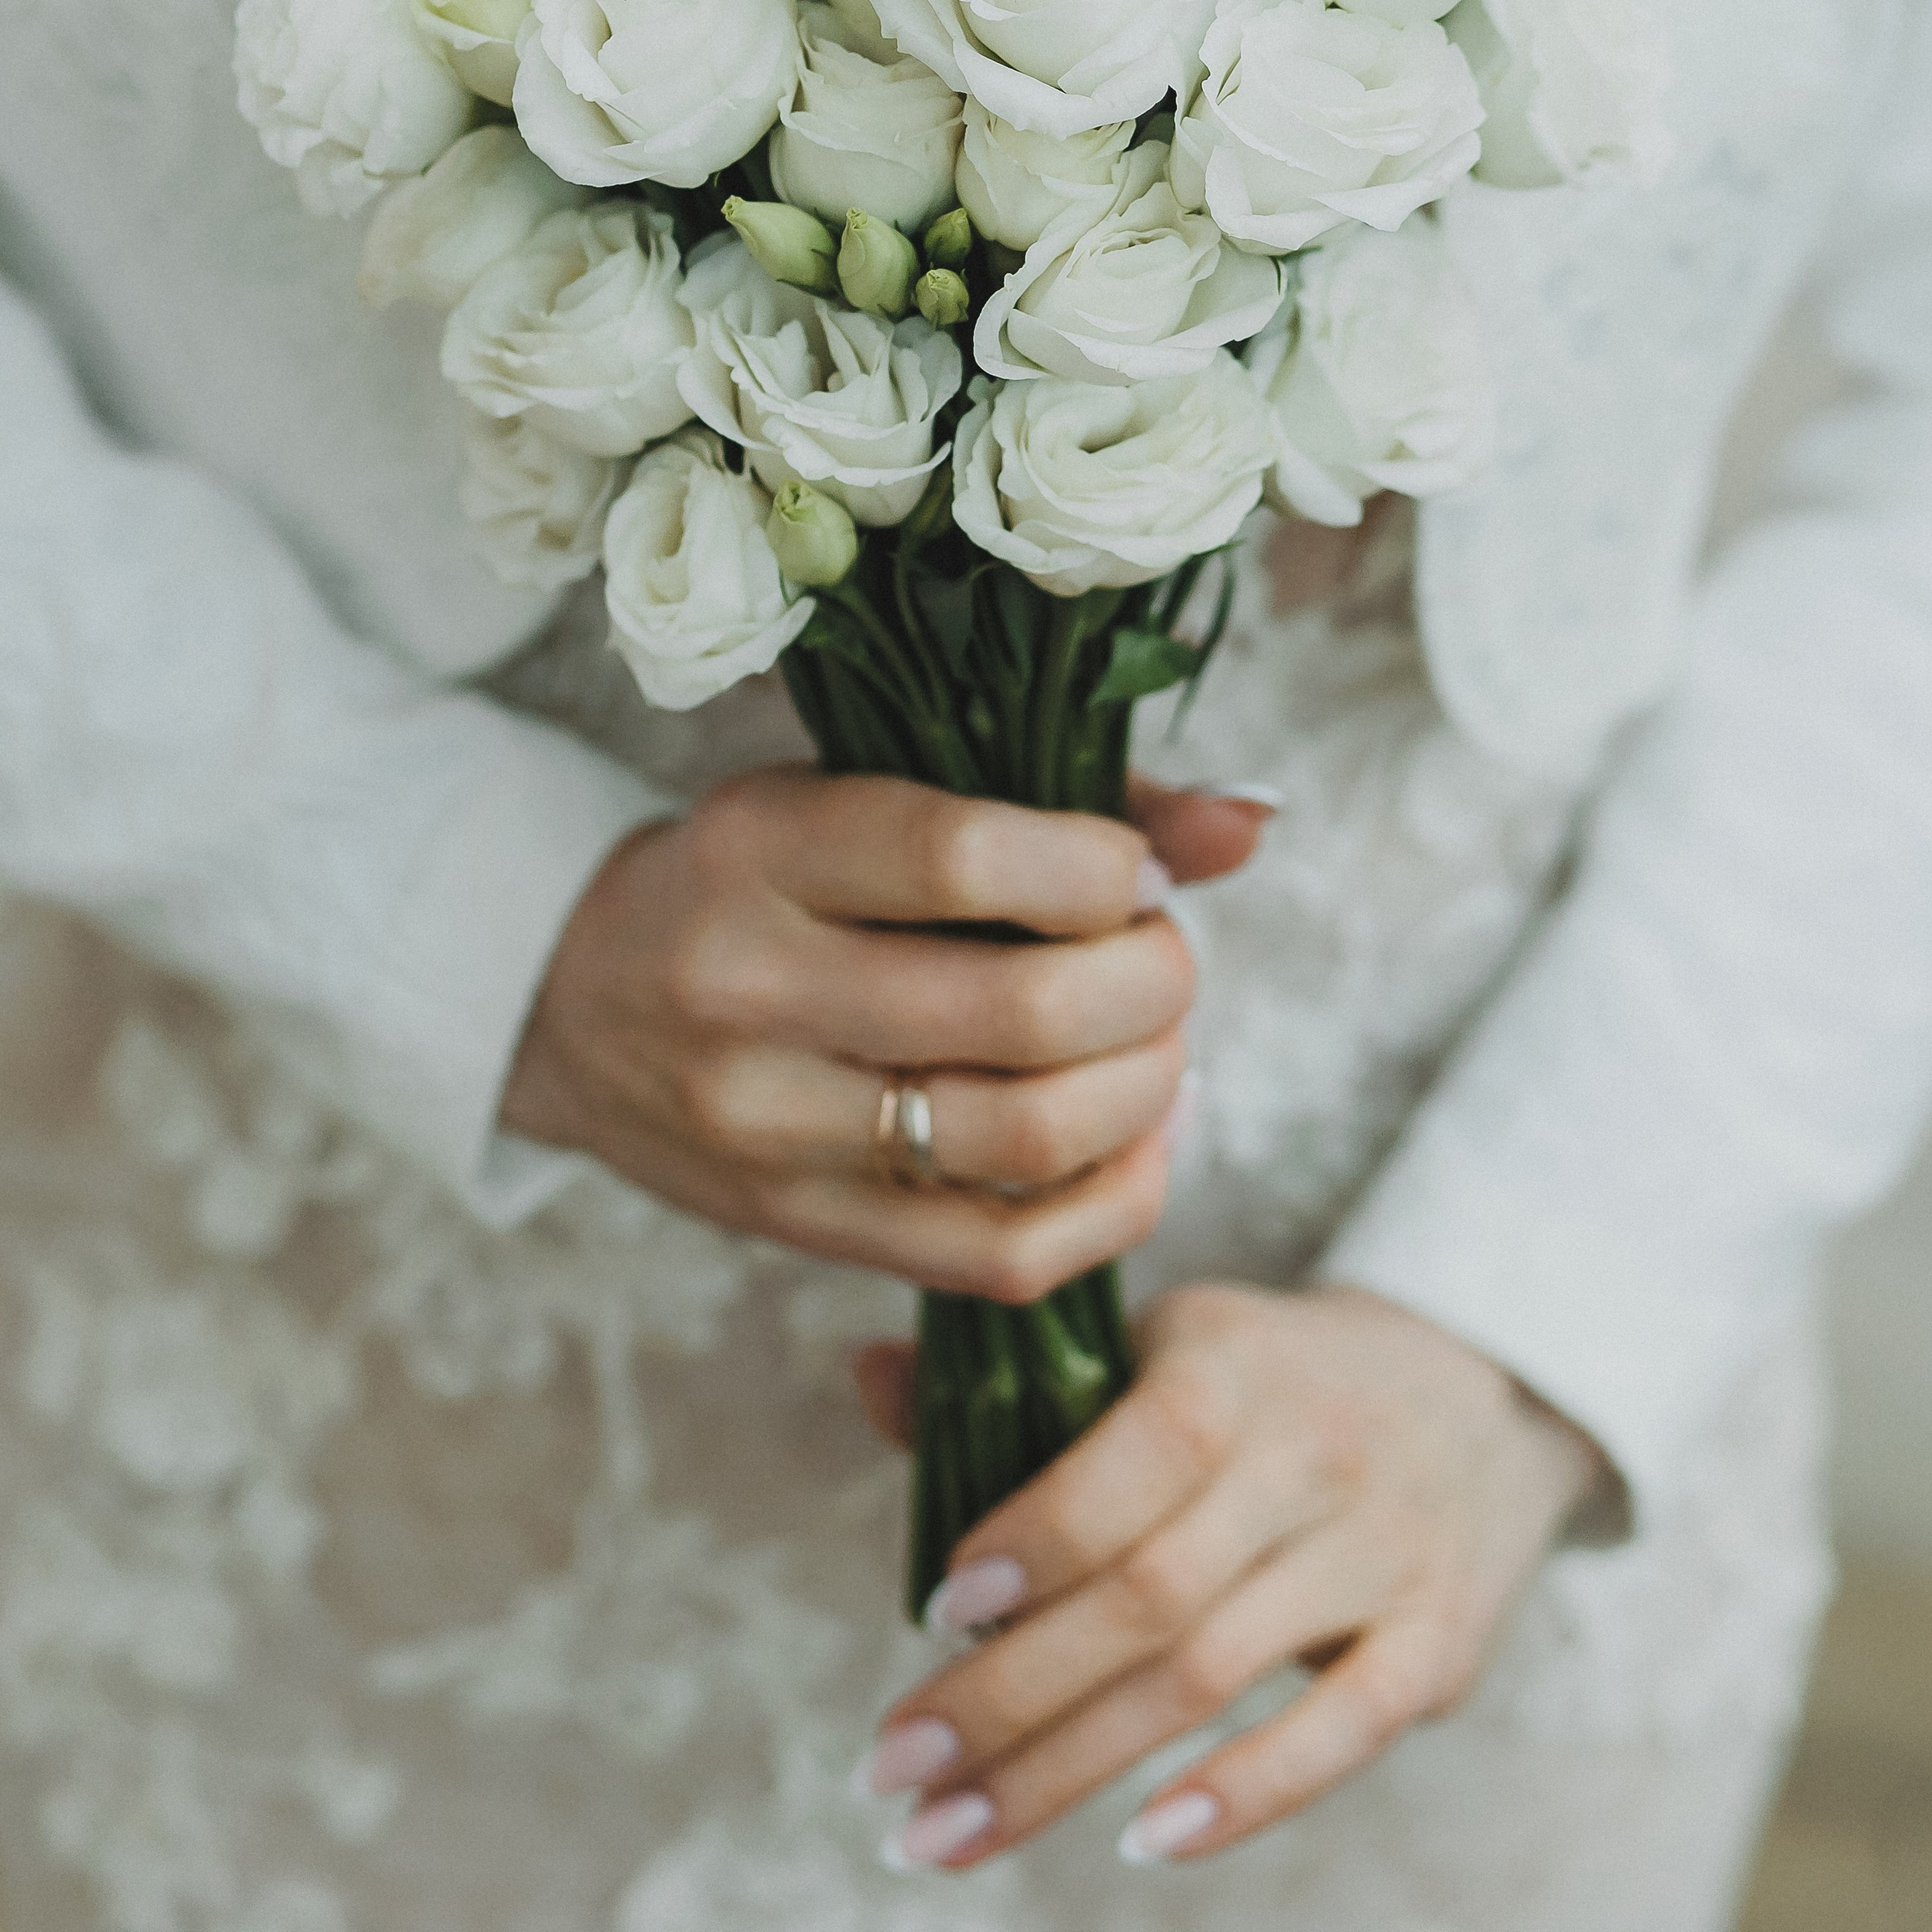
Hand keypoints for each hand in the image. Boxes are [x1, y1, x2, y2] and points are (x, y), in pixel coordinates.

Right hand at [502, 768, 1267, 1299]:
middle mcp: (751, 989)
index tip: (1131, 872)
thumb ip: (1055, 797)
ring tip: (1158, 1042)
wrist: (569, 998)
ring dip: (1147, 1088)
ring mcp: (769, 1127)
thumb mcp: (860, 788)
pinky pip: (1001, 1255)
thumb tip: (1249, 824)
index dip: (1101, 866)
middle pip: (1022, 1012)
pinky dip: (1114, 1203)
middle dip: (1152, 982)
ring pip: (1026, 1138)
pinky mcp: (800, 1228)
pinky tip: (1143, 1141)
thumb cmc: (759, 871)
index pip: (967, 856)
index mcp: (761, 847)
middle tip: (1161, 958)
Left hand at [854, 1282, 1606, 1869]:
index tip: (936, 1611)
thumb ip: (1025, 1381)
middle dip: (1006, 1697)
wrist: (1481, 1387)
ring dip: (1067, 1771)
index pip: (1132, 1460)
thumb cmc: (1270, 1378)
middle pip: (1149, 1598)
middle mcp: (1313, 1454)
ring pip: (1210, 1680)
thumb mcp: (1164, 1341)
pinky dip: (1239, 1799)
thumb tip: (868, 1380)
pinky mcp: (1437, 1644)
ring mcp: (1383, 1554)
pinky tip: (1137, 1844)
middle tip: (891, 1772)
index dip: (1034, 1539)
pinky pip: (1336, 1736)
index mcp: (1230, 1363)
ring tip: (950, 1835)